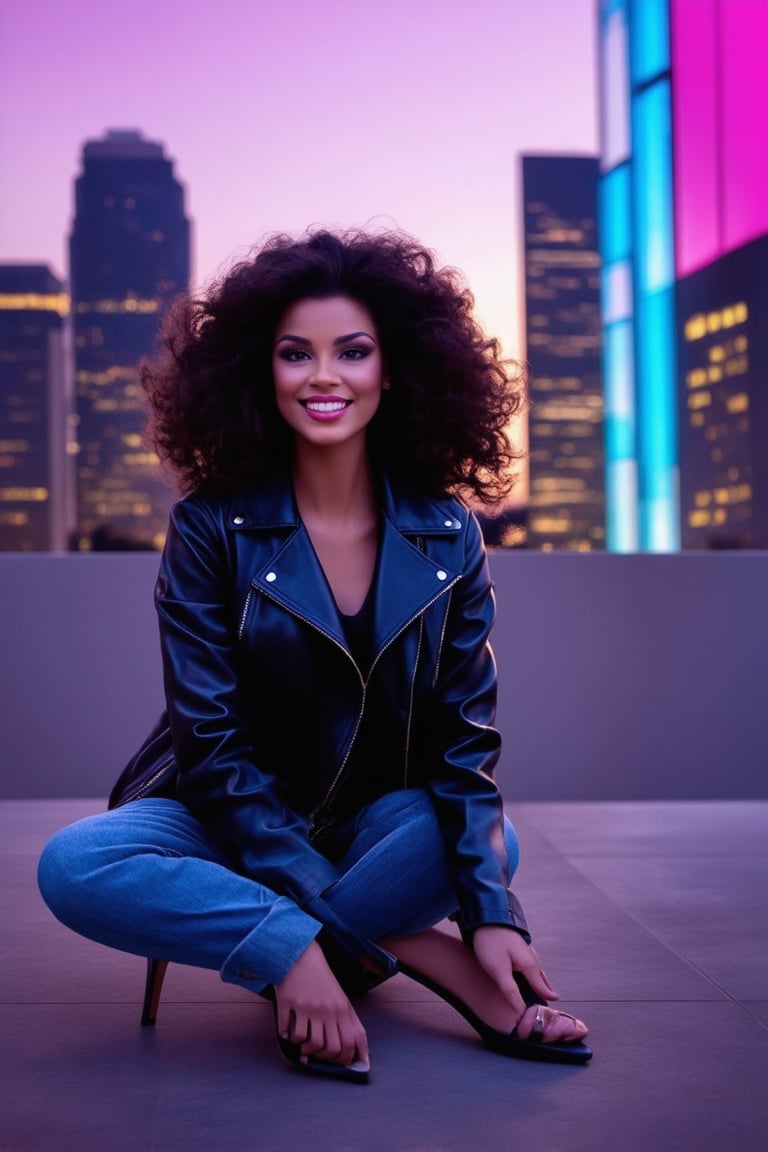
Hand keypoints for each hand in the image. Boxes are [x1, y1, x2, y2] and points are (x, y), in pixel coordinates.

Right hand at [274, 939, 369, 1069]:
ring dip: (306, 1050)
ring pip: (312, 1044)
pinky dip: (289, 1039)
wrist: (299, 954)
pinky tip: (289, 1033)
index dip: (347, 1058)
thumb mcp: (339, 997)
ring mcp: (308, 1007)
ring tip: (303, 1045)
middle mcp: (327, 1009)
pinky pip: (291, 1033)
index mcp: (342, 1008)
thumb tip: (358, 1053)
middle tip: (318, 1055)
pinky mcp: (290, 1004)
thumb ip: (348, 1022)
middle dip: (325, 1058)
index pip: (352, 1041)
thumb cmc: (321, 979)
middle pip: (332, 1048)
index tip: (341, 1064)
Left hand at [472, 925, 557, 1018]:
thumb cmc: (491, 941)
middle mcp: (532, 958)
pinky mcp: (517, 947)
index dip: (544, 1003)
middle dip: (546, 993)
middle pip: (541, 981)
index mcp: (530, 965)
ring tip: (543, 993)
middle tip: (550, 1006)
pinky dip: (531, 974)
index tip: (550, 1016)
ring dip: (539, 983)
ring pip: (536, 971)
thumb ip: (510, 991)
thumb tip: (522, 1011)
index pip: (542, 990)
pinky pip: (528, 965)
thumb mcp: (499, 971)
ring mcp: (525, 951)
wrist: (485, 914)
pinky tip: (527, 974)